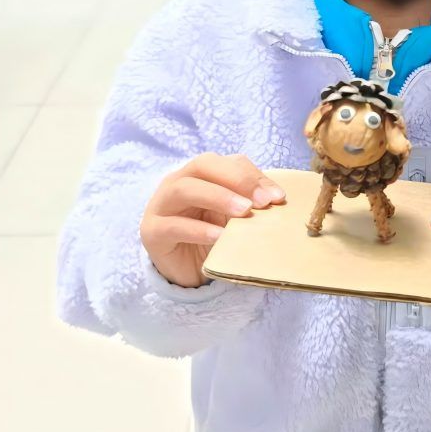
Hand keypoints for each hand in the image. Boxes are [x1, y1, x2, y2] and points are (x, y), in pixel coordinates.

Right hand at [140, 154, 284, 288]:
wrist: (185, 270)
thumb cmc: (213, 235)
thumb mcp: (234, 217)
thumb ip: (250, 203)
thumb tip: (278, 199)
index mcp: (200, 174)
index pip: (228, 162)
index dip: (253, 176)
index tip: (278, 197)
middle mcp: (177, 181)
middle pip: (203, 165)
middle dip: (237, 180)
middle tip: (262, 202)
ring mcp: (160, 205)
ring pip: (184, 189)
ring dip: (218, 197)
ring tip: (244, 212)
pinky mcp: (152, 232)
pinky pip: (174, 226)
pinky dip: (199, 230)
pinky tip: (220, 237)